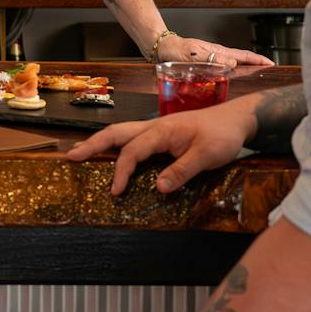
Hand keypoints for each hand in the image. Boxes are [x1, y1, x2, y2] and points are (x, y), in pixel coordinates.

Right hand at [65, 98, 256, 195]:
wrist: (238, 120)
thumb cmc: (223, 135)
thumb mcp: (206, 156)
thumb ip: (182, 171)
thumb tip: (157, 189)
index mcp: (162, 131)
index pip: (132, 151)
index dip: (121, 171)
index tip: (115, 191)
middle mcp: (154, 127)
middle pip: (117, 133)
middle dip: (93, 144)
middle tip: (72, 156)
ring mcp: (158, 129)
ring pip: (123, 133)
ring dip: (102, 143)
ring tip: (83, 153)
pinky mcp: (164, 135)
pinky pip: (134, 139)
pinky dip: (118, 146)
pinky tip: (114, 155)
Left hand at [154, 31, 271, 70]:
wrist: (163, 48)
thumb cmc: (176, 50)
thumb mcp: (194, 54)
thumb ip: (212, 58)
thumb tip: (233, 64)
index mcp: (218, 51)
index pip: (243, 56)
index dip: (257, 60)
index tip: (271, 64)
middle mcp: (218, 55)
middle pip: (242, 61)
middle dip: (256, 66)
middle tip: (269, 73)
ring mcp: (213, 59)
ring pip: (234, 66)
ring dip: (246, 70)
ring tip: (256, 77)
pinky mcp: (206, 65)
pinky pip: (224, 70)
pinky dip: (233, 74)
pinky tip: (233, 81)